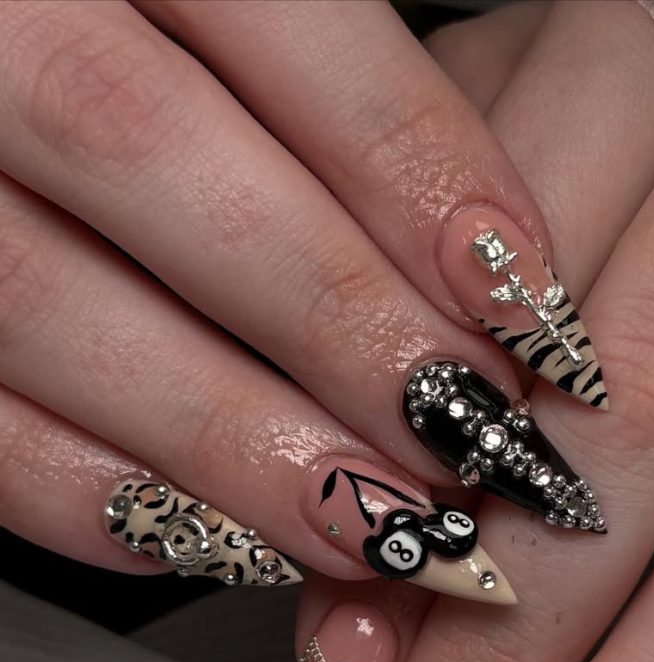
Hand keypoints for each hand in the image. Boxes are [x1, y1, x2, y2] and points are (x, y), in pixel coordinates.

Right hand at [0, 0, 560, 599]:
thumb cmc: (141, 63)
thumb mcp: (232, 31)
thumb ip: (340, 117)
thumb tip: (491, 280)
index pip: (274, 10)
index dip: (411, 166)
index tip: (522, 308)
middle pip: (145, 150)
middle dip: (333, 317)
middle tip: (464, 435)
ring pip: (42, 297)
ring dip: (232, 438)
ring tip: (377, 521)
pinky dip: (94, 495)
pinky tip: (226, 533)